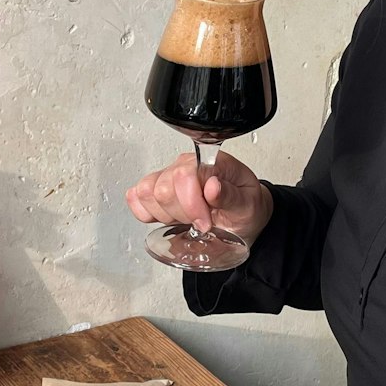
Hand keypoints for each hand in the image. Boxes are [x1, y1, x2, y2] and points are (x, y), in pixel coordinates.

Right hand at [125, 150, 272, 244]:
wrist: (243, 218)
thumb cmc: (246, 208)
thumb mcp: (248, 205)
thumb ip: (232, 196)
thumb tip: (213, 186)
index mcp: (210, 163)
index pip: (184, 176)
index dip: (191, 205)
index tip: (206, 222)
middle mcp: (187, 166)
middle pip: (163, 189)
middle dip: (181, 214)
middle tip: (201, 222)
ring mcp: (169, 176)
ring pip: (147, 193)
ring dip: (165, 214)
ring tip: (186, 219)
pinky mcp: (156, 190)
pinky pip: (136, 197)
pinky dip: (145, 212)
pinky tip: (165, 217)